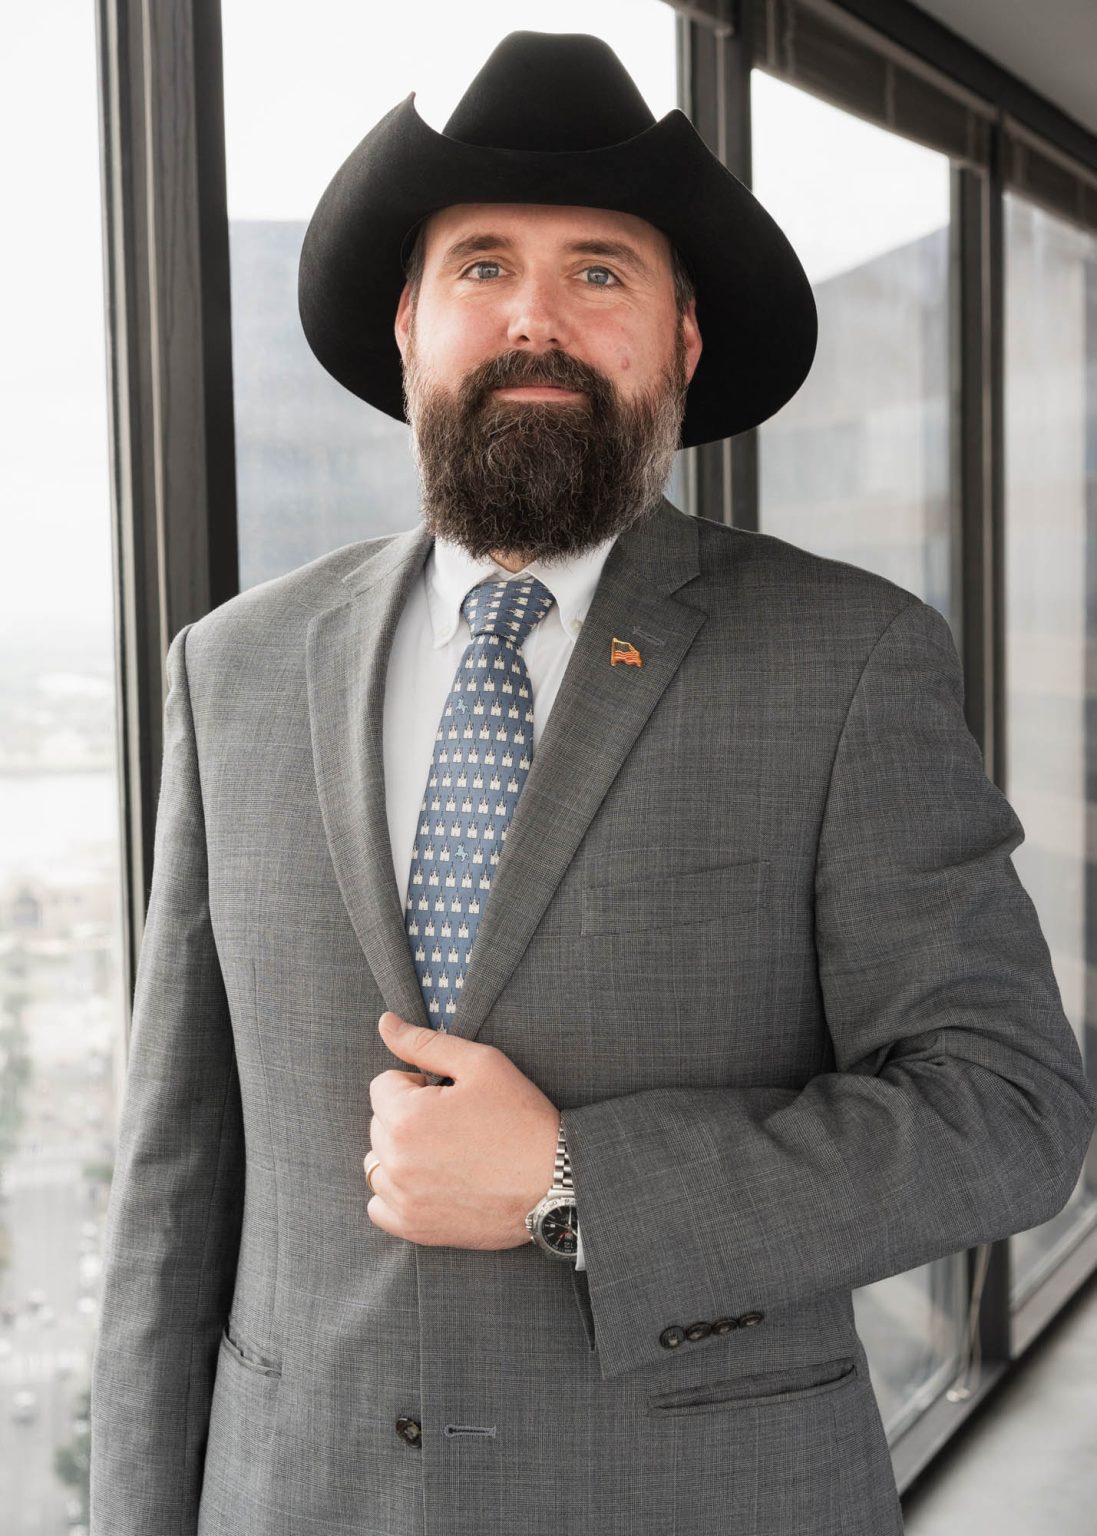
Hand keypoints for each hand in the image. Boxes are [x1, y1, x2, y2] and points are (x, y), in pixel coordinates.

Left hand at [365, 1012, 560, 1251]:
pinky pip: (379, 1207)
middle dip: (406, 1116)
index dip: (416, 1083)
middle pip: (378, 1124)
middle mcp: (396, 1161)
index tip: (448, 1095)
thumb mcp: (480, 1064)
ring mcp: (403, 1199)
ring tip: (445, 1152)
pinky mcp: (415, 1228)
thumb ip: (425, 1042)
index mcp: (406, 1116)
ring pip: (377, 1163)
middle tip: (454, 1123)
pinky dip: (397, 1193)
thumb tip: (385, 1022)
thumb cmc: (521, 1118)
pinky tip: (431, 1183)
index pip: (382, 1085)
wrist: (556, 1182)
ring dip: (399, 1153)